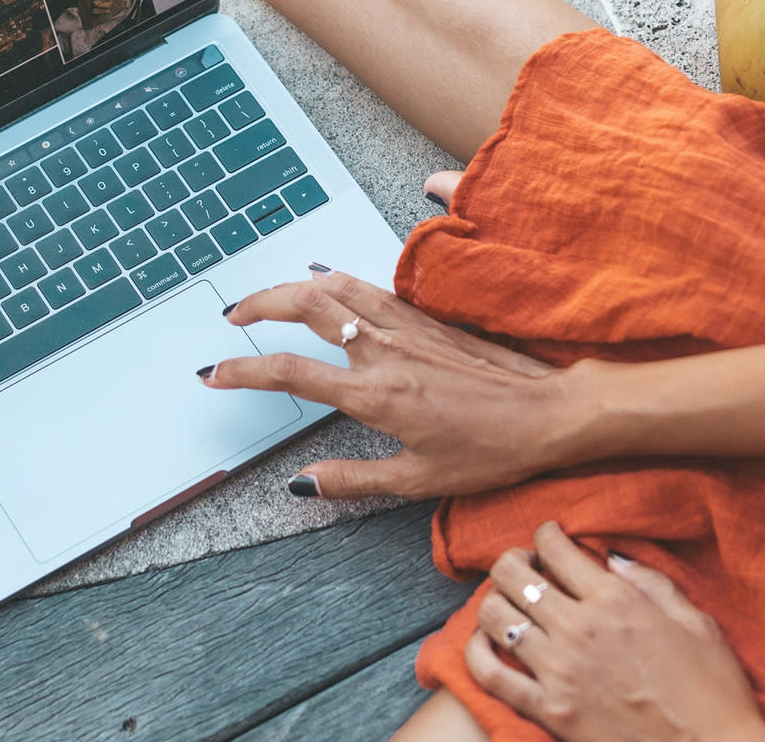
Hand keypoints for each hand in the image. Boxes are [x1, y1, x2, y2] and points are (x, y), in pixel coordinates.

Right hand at [205, 271, 579, 497]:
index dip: (243, 372)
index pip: (290, 374)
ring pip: (335, 286)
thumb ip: (351, 479)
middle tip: (232, 316)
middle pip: (305, 306)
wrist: (550, 412)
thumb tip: (300, 484)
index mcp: (374, 394)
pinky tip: (325, 279)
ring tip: (267, 297)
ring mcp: (405, 326)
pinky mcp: (425, 317)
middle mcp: (383, 350)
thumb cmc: (490, 452)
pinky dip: (334, 279)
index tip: (214, 374)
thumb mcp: (417, 481)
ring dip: (292, 285)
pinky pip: (367, 287)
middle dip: (259, 304)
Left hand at [466, 523, 764, 741]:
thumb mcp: (696, 622)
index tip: (548, 538)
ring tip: (510, 602)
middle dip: (512, 560)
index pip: (555, 547)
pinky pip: (490, 673)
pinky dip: (477, 651)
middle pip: (512, 574)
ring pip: (494, 616)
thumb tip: (612, 557)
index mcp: (615, 601)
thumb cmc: (713, 691)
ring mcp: (558, 671)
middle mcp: (579, 629)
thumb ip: (651, 582)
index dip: (545, 534)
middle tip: (524, 566)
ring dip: (495, 600)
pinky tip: (485, 641)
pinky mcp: (549, 711)